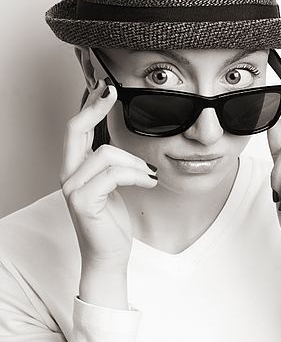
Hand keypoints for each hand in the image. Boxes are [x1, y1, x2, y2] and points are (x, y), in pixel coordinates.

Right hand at [59, 79, 158, 272]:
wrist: (109, 254)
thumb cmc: (113, 220)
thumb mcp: (114, 184)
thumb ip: (113, 162)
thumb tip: (126, 138)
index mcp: (75, 167)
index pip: (77, 128)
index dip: (90, 105)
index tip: (106, 87)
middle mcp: (68, 174)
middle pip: (76, 129)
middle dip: (95, 107)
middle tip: (113, 92)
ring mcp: (72, 188)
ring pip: (106, 154)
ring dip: (135, 162)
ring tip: (149, 175)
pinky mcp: (83, 201)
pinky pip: (113, 174)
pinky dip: (136, 175)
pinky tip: (149, 182)